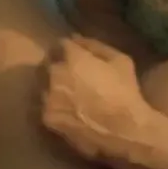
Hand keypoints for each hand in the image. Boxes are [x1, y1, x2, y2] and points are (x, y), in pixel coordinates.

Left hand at [41, 35, 151, 161]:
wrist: (123, 131)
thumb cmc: (126, 93)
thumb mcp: (120, 61)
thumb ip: (95, 46)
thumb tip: (75, 38)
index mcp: (72, 56)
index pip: (61, 45)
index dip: (68, 50)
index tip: (74, 57)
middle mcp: (54, 73)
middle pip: (47, 64)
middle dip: (56, 67)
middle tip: (70, 77)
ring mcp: (47, 96)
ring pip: (41, 86)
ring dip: (50, 87)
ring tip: (65, 97)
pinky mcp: (46, 118)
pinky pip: (43, 107)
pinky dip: (51, 107)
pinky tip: (65, 112)